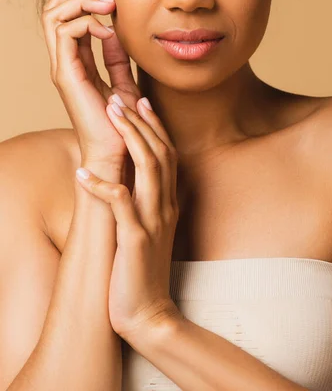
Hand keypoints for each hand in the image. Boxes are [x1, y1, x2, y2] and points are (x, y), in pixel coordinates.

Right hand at [41, 0, 141, 173]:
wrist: (120, 152)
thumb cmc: (121, 121)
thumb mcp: (123, 79)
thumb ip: (117, 55)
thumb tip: (117, 28)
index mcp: (76, 58)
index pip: (70, 13)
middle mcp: (64, 59)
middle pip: (55, 8)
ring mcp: (62, 67)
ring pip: (54, 17)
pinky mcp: (66, 76)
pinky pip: (65, 36)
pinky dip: (85, 24)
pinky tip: (108, 28)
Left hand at [75, 95, 181, 344]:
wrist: (149, 314)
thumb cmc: (142, 270)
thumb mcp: (149, 229)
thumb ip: (147, 202)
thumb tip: (132, 180)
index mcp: (168, 202)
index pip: (167, 153)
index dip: (154, 126)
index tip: (141, 101)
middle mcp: (165, 206)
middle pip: (160, 152)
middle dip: (140, 123)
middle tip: (121, 98)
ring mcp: (152, 221)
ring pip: (148, 168)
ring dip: (129, 139)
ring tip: (111, 118)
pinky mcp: (135, 239)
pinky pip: (120, 204)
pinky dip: (102, 186)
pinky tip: (83, 174)